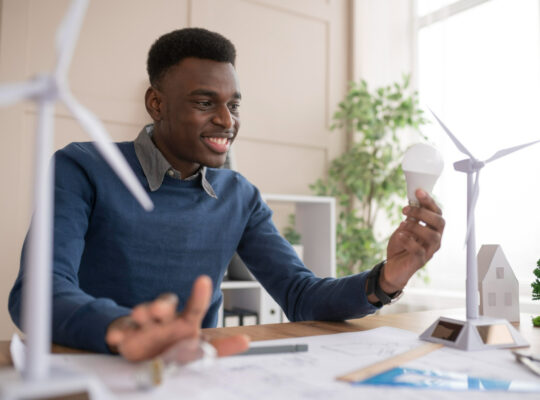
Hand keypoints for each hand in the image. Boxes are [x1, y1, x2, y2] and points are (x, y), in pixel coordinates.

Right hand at [106, 275, 248, 361]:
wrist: (147, 355)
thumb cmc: (177, 348)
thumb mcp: (200, 350)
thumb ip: (220, 346)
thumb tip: (246, 340)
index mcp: (186, 322)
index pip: (195, 307)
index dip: (199, 295)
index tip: (203, 280)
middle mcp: (165, 319)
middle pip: (165, 305)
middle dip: (162, 305)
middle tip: (159, 310)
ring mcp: (145, 326)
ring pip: (143, 313)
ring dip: (143, 313)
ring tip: (142, 315)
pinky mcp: (126, 334)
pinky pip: (122, 329)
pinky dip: (119, 331)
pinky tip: (116, 335)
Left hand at [380, 189, 444, 292]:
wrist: (393, 267)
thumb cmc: (401, 245)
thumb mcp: (404, 228)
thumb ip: (411, 217)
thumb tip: (413, 202)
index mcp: (432, 229)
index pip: (437, 213)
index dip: (429, 201)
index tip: (418, 191)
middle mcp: (435, 239)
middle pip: (439, 222)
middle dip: (422, 212)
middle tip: (405, 210)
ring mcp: (429, 251)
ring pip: (432, 235)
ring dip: (415, 226)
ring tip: (401, 225)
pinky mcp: (420, 261)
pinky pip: (419, 250)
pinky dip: (408, 240)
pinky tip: (399, 236)